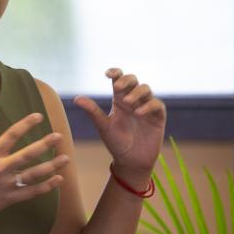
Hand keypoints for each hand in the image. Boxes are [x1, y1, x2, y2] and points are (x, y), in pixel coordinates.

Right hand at [0, 112, 68, 225]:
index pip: (10, 136)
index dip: (25, 125)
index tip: (39, 116)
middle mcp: (0, 168)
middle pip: (26, 154)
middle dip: (44, 145)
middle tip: (59, 137)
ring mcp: (7, 184)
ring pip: (33, 174)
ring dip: (51, 166)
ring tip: (66, 159)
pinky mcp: (10, 198)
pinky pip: (32, 192)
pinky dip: (46, 187)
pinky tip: (58, 180)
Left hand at [74, 68, 165, 182]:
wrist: (130, 161)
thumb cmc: (116, 142)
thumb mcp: (103, 126)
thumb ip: (93, 111)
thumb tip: (76, 98)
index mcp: (119, 100)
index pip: (119, 80)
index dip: (115, 73)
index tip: (107, 74)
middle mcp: (133, 101)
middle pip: (133, 80)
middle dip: (126, 80)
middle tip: (117, 87)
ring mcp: (146, 107)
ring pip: (146, 89)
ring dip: (136, 93)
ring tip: (127, 102)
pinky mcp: (157, 116)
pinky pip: (156, 104)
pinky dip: (148, 106)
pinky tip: (139, 113)